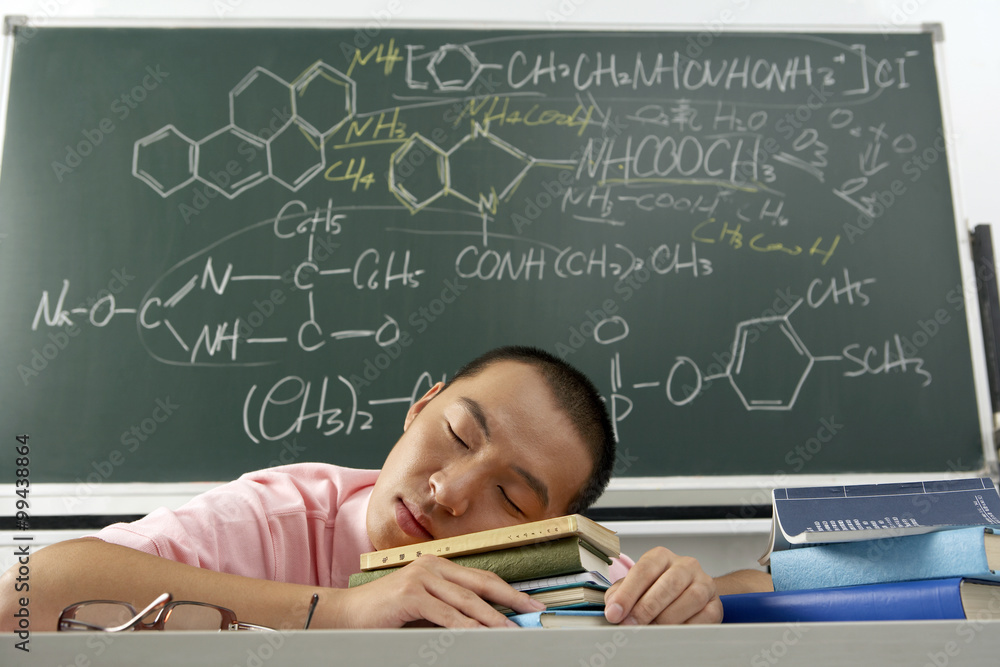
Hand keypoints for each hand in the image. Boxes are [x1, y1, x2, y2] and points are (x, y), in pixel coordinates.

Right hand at [337, 554, 544, 627]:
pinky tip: (480, 637)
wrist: (344, 616)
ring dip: (492, 618)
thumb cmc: (384, 615)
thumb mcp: (423, 609)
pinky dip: (465, 627)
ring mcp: (421, 577)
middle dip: (510, 600)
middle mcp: (432, 566)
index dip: (508, 591)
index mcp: (437, 566)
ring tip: (511, 631)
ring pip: (467, 600)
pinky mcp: (410, 594)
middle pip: (481, 584)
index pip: (481, 578)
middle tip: (532, 613)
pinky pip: (446, 614)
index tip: (529, 604)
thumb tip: (484, 625)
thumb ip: (450, 611)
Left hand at [603, 547, 721, 624]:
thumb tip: (613, 609)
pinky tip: (673, 633)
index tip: (615, 613)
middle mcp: (685, 566)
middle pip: (668, 584)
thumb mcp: (636, 586)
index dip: (628, 593)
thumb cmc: (658, 589)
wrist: (689, 594)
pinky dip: (687, 627)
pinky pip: (705, 617)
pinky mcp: (715, 604)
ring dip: (667, 619)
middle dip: (646, 608)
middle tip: (631, 625)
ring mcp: (704, 583)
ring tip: (651, 630)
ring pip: (690, 599)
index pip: (644, 570)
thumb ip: (621, 594)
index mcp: (661, 557)